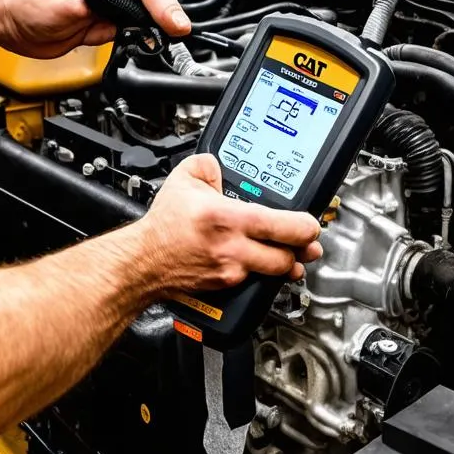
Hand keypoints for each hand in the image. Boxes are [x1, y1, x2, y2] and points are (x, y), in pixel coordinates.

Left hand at [0, 0, 190, 58]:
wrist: (0, 15)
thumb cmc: (18, 0)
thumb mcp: (56, 10)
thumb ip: (92, 14)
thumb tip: (120, 22)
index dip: (162, 3)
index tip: (175, 25)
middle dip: (166, 16)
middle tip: (175, 38)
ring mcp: (112, 3)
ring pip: (149, 16)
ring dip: (157, 30)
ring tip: (163, 43)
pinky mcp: (108, 23)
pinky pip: (135, 32)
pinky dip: (143, 41)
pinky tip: (144, 45)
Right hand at [134, 154, 322, 294]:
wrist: (143, 261)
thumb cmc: (163, 225)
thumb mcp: (185, 178)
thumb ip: (209, 164)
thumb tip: (224, 166)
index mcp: (229, 218)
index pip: (285, 227)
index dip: (307, 226)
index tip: (310, 222)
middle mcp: (234, 249)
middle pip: (288, 257)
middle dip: (303, 249)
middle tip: (307, 241)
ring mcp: (231, 272)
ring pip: (275, 274)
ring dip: (286, 264)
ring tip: (288, 253)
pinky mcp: (226, 288)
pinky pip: (256, 283)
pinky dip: (262, 273)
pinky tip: (259, 263)